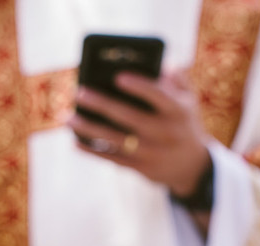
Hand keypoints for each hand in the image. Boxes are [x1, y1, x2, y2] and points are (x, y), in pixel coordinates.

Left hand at [70, 71, 211, 196]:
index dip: (140, 87)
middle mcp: (165, 133)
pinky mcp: (140, 168)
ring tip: (68, 117)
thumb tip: (160, 64)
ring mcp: (152, 153)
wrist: (191, 166)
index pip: (159, 96)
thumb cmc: (183, 122)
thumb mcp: (188, 100)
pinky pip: (112, 158)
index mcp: (178, 111)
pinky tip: (75, 140)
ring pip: (116, 140)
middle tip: (79, 92)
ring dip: (89, 129)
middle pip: (130, 117)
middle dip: (102, 104)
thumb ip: (177, 78)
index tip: (118, 76)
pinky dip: (93, 151)